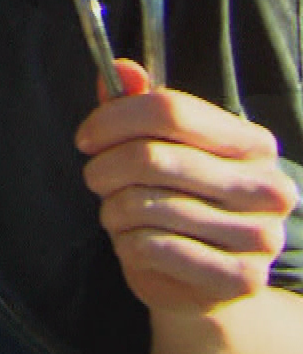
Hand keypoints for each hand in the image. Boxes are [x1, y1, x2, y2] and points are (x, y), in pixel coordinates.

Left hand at [76, 58, 298, 314]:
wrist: (204, 285)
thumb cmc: (176, 203)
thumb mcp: (157, 149)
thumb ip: (139, 107)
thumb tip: (122, 68)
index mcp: (253, 143)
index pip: (171, 110)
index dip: (113, 119)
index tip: (86, 138)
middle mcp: (268, 187)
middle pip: (151, 156)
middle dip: (104, 169)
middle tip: (96, 180)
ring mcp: (260, 236)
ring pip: (144, 204)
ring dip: (113, 210)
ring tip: (120, 216)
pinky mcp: (240, 277)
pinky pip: (152, 247)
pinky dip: (128, 245)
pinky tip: (137, 245)